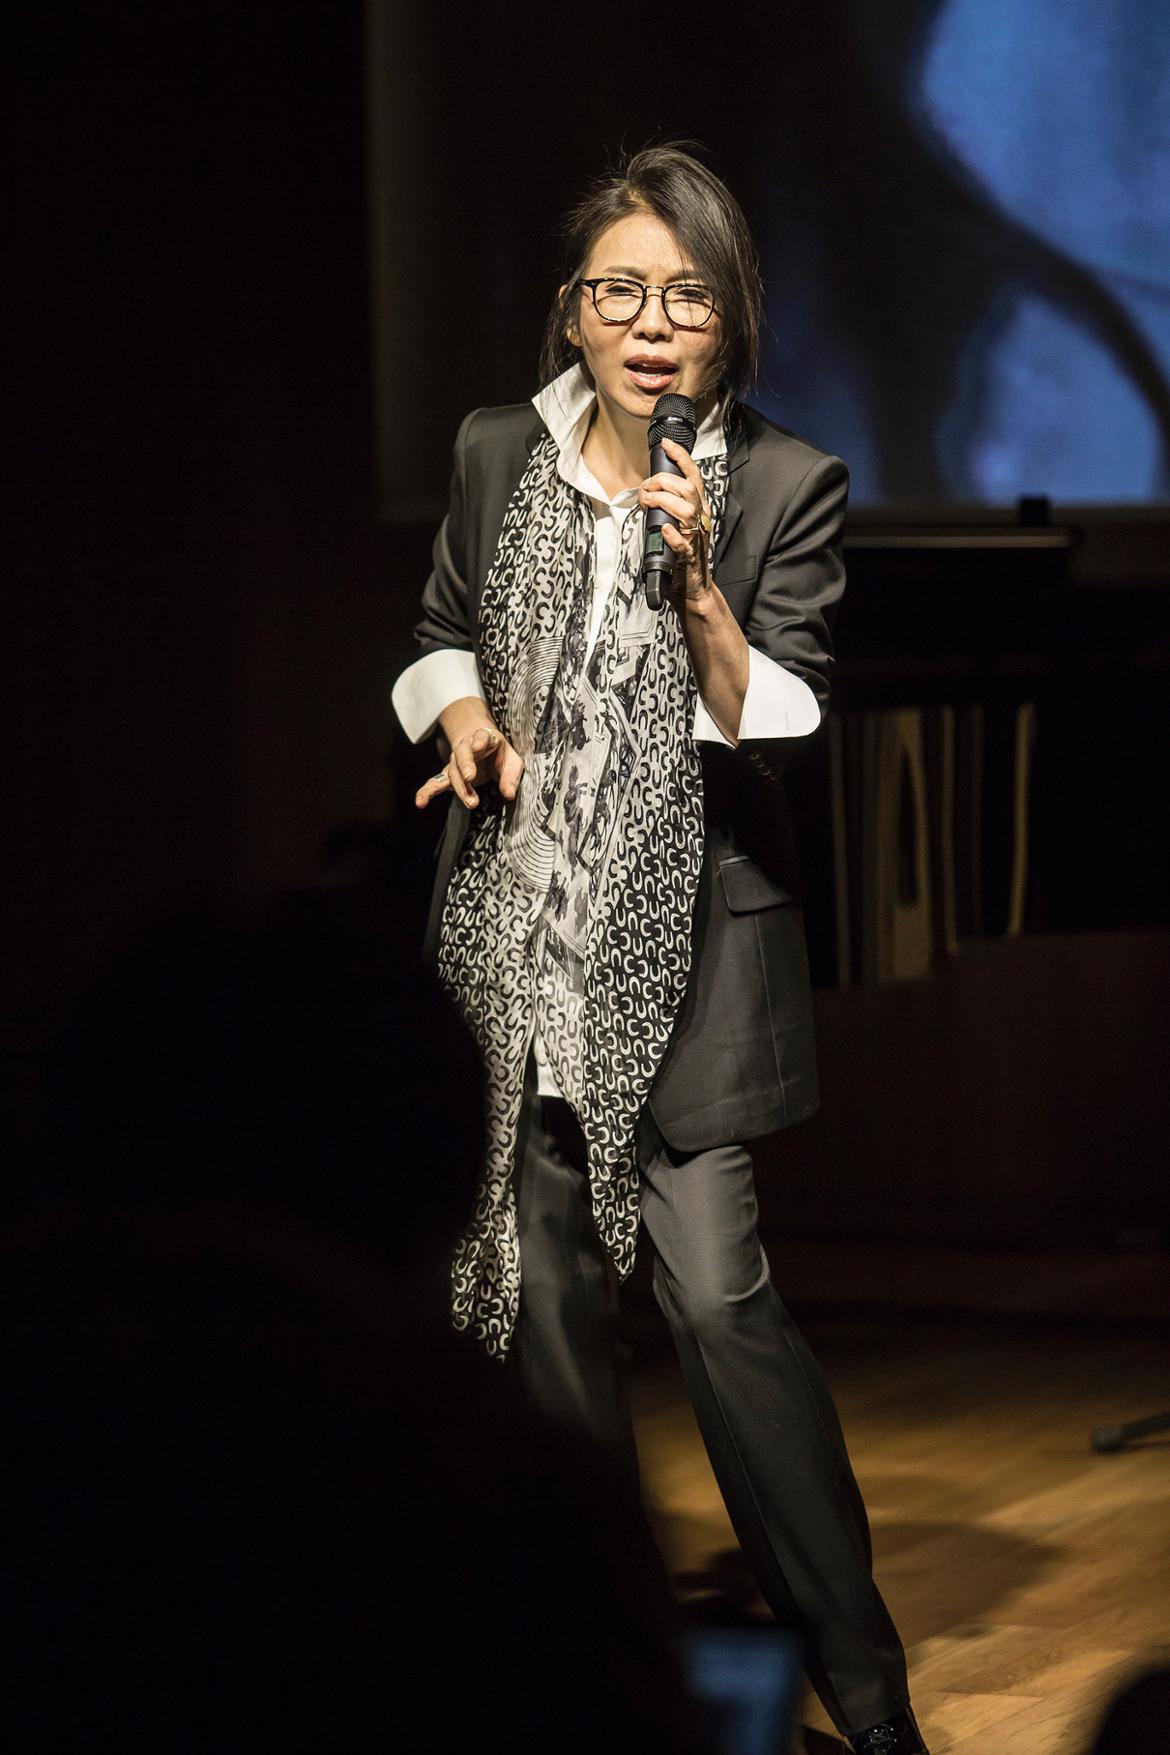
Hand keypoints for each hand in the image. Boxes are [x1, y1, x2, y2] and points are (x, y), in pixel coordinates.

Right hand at [414, 721, 524, 810]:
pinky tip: (420, 802)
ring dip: (461, 788)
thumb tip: (509, 795)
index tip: (479, 746)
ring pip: (453, 773)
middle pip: (462, 755)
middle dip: (465, 766)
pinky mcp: (449, 775)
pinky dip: (427, 792)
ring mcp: (455, 761)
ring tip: (472, 802)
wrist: (482, 748)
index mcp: (484, 738)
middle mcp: (466, 748)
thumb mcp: (512, 762)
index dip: (479, 741)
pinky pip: (436, 782)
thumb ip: (511, 777)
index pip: (481, 737)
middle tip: (470, 777)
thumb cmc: (499, 755)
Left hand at [638, 437, 714, 607]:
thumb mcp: (677, 525)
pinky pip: (683, 544)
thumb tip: (647, 492)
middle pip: (688, 489)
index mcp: (699, 509)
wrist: (693, 590)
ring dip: (663, 501)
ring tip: (647, 501)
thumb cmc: (682, 557)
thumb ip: (667, 507)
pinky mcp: (689, 559)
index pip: (694, 476)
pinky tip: (663, 529)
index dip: (682, 458)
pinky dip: (673, 535)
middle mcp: (700, 520)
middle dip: (663, 482)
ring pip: (687, 510)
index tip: (667, 445)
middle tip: (645, 488)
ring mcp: (696, 539)